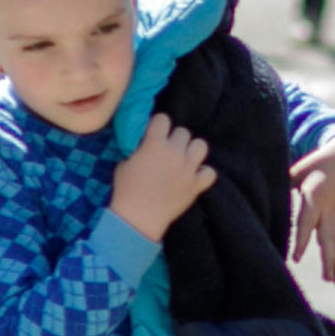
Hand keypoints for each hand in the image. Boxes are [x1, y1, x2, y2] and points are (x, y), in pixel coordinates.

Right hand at [109, 115, 216, 239]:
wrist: (139, 217)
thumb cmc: (126, 189)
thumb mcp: (124, 162)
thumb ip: (138, 148)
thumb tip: (144, 142)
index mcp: (155, 144)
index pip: (163, 119)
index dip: (158, 125)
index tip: (153, 134)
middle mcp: (175, 153)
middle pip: (183, 132)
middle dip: (174, 139)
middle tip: (167, 151)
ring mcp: (189, 169)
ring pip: (201, 146)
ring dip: (192, 150)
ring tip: (184, 159)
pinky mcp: (197, 185)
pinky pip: (210, 172)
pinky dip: (204, 173)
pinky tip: (194, 176)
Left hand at [284, 137, 334, 283]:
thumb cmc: (319, 161)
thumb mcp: (300, 168)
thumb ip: (283, 182)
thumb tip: (258, 189)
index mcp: (315, 196)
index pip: (306, 222)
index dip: (301, 240)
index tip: (296, 259)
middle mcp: (329, 208)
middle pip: (328, 238)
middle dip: (328, 259)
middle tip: (327, 280)